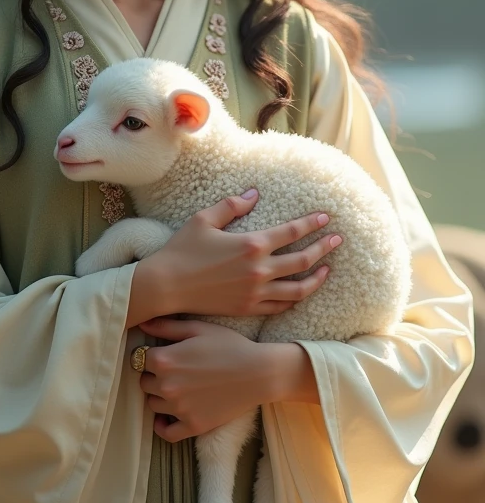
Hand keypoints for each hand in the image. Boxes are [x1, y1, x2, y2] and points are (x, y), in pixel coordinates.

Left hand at [135, 316, 283, 441]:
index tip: (162, 354)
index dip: (150, 355)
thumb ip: (166, 326)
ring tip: (177, 388)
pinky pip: (166, 432)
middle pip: (144, 383)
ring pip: (153, 404)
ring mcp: (179, 408)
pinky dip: (162, 426)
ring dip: (159, 397)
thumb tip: (142, 322)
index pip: (139, 359)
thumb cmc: (229, 345)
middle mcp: (166, 386)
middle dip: (153, 376)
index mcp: (164, 360)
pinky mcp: (192, 425)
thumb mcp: (198, 328)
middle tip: (172, 371)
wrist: (258, 373)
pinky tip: (166, 417)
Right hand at [141, 190, 341, 318]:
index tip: (326, 218)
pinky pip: (280, 306)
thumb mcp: (204, 219)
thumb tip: (254, 194)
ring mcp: (255, 292)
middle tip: (337, 240)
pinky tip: (300, 292)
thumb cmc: (182, 250)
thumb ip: (232, 205)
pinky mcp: (247, 308)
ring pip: (297, 288)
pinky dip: (294, 299)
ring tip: (327, 269)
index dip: (311, 223)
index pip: (291, 231)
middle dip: (324, 247)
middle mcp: (259, 270)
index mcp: (251, 244)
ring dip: (316, 278)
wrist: (166, 286)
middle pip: (302, 259)